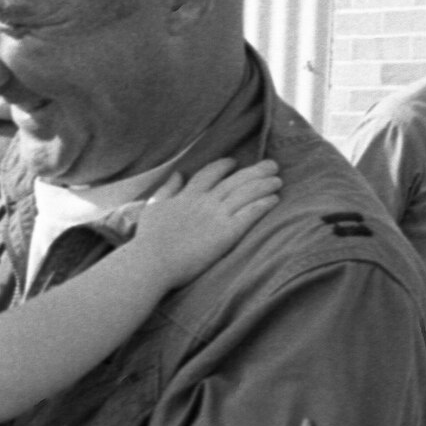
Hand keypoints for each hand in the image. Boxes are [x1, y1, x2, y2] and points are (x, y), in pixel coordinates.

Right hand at [132, 158, 281, 286]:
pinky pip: (250, 213)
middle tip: (271, 165)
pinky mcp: (227, 233)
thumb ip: (167, 189)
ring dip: (264, 185)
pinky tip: (274, 199)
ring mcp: (217, 216)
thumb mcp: (153, 207)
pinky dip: (263, 204)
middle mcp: (205, 201)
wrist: (153, 262)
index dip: (224, 166)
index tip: (235, 162)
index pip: (210, 173)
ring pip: (246, 193)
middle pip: (235, 180)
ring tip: (277, 180)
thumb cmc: (148, 240)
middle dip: (255, 171)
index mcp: (187, 195)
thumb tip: (178, 173)